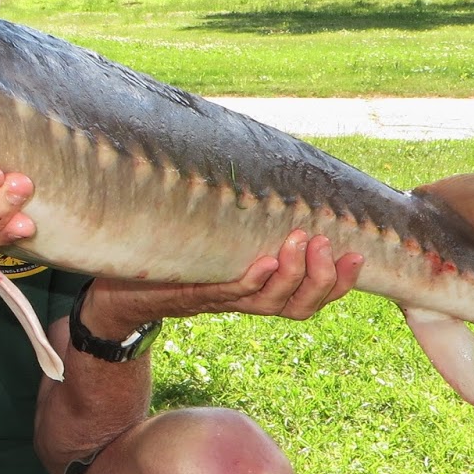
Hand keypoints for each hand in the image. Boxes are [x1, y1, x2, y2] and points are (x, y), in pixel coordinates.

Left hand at [84, 231, 363, 330]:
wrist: (115, 287)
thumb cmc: (173, 256)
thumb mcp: (218, 236)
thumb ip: (249, 216)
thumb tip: (279, 167)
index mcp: (259, 289)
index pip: (313, 296)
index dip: (340, 282)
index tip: (357, 254)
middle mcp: (245, 299)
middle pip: (300, 306)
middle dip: (320, 278)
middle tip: (324, 244)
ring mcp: (219, 299)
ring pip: (269, 303)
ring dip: (290, 274)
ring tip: (299, 242)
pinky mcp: (189, 294)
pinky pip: (225, 294)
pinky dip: (248, 281)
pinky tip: (262, 263)